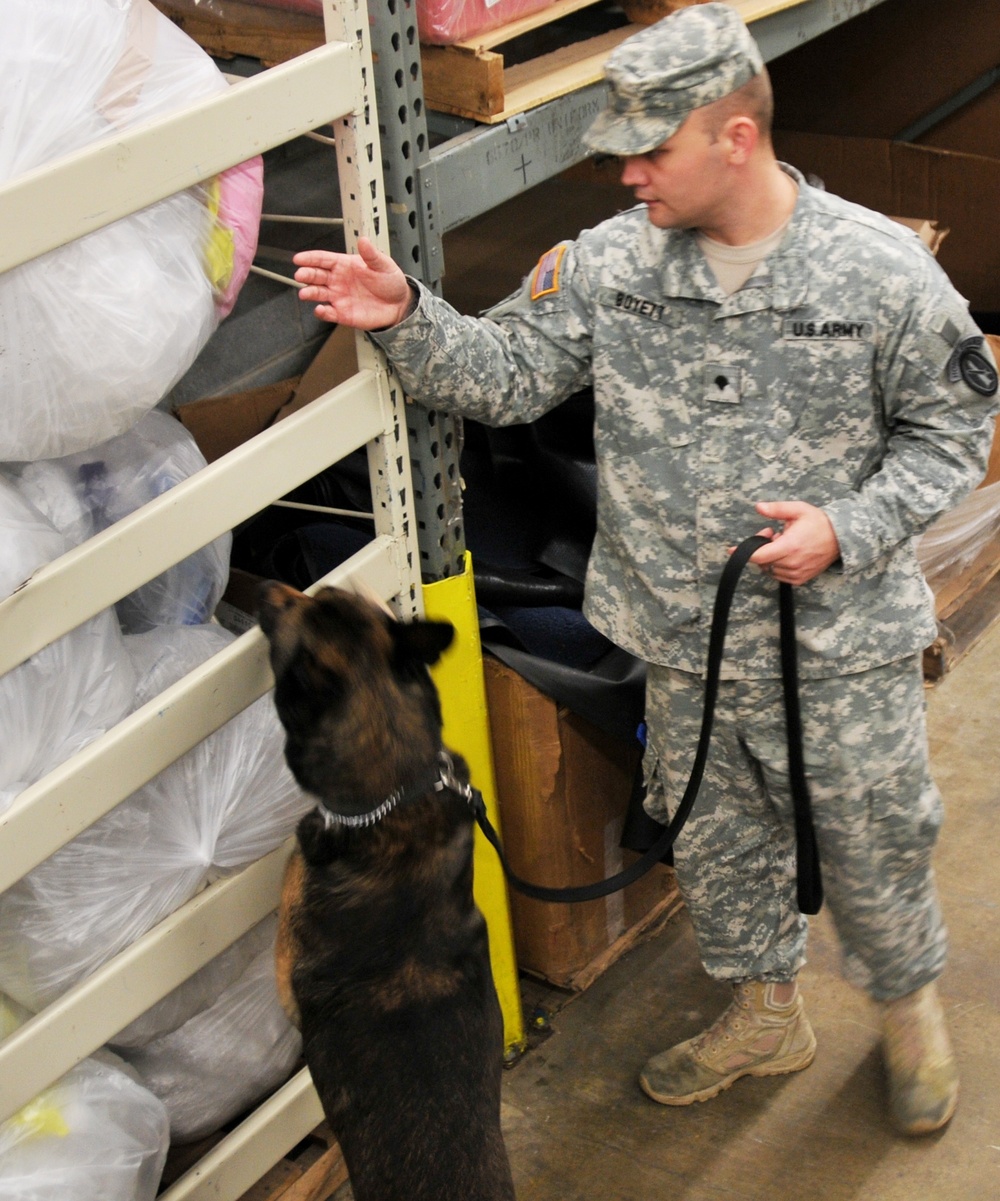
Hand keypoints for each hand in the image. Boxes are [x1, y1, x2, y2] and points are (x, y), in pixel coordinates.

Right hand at [293, 237, 413, 329]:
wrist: (399, 305)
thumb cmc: (390, 282)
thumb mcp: (383, 265)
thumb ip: (371, 255)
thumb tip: (363, 240)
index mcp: (345, 265)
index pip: (323, 259)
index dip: (310, 258)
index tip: (299, 259)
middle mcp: (338, 280)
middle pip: (317, 275)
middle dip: (306, 274)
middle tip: (300, 275)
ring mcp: (339, 297)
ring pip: (318, 293)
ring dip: (310, 293)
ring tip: (305, 293)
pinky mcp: (343, 314)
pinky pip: (329, 313)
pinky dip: (322, 312)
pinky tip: (320, 309)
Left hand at [738, 501, 840, 584]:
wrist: (841, 538)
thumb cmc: (819, 522)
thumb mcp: (798, 510)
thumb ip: (777, 509)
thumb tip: (758, 507)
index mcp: (790, 546)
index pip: (759, 556)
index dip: (743, 553)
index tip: (731, 549)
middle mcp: (792, 563)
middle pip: (762, 561)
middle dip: (762, 547)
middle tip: (774, 533)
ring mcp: (796, 573)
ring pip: (769, 569)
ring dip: (770, 557)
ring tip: (784, 543)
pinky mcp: (800, 579)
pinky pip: (779, 575)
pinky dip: (777, 565)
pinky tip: (788, 554)